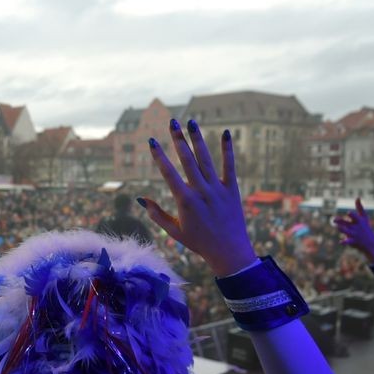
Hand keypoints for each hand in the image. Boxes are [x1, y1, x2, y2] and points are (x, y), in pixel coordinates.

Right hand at [139, 119, 255, 275]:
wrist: (229, 252)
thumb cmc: (198, 242)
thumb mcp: (174, 231)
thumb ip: (157, 214)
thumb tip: (141, 199)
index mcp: (185, 201)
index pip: (168, 173)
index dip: (159, 155)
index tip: (152, 140)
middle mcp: (201, 191)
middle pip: (187, 160)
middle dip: (178, 139)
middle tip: (172, 121)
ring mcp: (217, 189)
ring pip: (206, 159)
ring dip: (198, 139)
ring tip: (191, 121)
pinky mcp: (232, 189)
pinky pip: (230, 166)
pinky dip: (228, 149)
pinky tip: (226, 133)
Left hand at [332, 198, 373, 263]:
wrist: (370, 242)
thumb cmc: (366, 227)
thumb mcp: (364, 217)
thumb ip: (360, 207)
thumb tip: (358, 197)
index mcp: (358, 221)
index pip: (354, 217)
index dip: (352, 215)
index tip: (348, 213)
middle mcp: (355, 227)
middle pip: (347, 224)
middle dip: (341, 222)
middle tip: (334, 220)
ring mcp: (354, 234)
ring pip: (346, 232)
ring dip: (342, 229)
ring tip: (338, 227)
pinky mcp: (352, 241)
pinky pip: (348, 241)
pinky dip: (345, 242)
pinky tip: (341, 242)